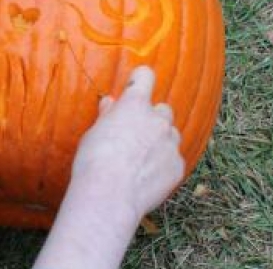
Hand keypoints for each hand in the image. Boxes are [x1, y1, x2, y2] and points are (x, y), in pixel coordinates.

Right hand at [71, 66, 184, 220]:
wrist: (109, 195)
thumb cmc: (94, 161)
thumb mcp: (94, 133)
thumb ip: (108, 116)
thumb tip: (111, 103)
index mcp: (135, 105)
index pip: (145, 76)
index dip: (139, 80)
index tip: (135, 85)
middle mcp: (158, 120)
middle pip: (163, 109)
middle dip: (152, 118)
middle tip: (135, 135)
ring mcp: (171, 143)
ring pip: (171, 135)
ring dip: (160, 141)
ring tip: (140, 160)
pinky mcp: (178, 166)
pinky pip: (173, 159)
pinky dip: (163, 165)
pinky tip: (145, 177)